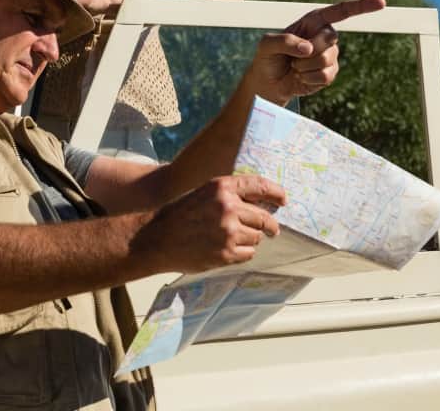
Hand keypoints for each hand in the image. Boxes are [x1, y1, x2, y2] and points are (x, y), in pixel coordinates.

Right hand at [133, 175, 286, 272]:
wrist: (156, 239)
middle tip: (271, 231)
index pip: (259, 186)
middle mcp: (228, 207)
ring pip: (257, 237)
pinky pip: (248, 253)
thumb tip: (262, 204)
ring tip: (230, 239)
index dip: (275, 193)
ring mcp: (228, 231)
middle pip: (264, 217)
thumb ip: (230, 196)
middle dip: (269, 225)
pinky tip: (226, 250)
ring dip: (250, 239)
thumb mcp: (204, 194)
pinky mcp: (226, 253)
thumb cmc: (179, 215)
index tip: (283, 200)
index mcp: (222, 187)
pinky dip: (242, 253)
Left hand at [246, 0, 386, 104]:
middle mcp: (325, 35)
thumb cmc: (267, 58)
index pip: (342, 11)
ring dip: (305, 67)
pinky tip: (301, 77)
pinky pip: (326, 76)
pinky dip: (309, 79)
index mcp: (314, 21)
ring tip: (295, 68)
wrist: (269, 83)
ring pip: (326, 59)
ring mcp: (330, 55)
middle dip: (308, 50)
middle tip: (293, 57)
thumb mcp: (267, 44)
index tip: (382, 3)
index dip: (362, 6)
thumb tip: (308, 48)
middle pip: (330, 38)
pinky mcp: (330, 73)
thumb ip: (284, 41)